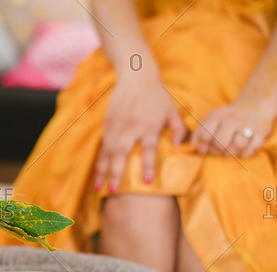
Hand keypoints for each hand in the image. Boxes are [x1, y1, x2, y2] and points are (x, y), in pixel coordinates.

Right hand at [93, 73, 186, 192]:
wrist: (135, 75)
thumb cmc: (157, 95)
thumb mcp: (172, 110)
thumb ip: (179, 129)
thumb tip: (180, 146)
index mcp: (149, 126)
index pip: (148, 149)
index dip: (147, 166)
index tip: (146, 182)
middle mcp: (131, 128)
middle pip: (122, 154)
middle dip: (116, 174)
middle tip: (113, 192)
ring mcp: (117, 127)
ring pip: (108, 153)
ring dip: (102, 171)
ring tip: (98, 187)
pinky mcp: (108, 125)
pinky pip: (102, 146)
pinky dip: (99, 161)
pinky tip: (96, 173)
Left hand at [190, 101, 275, 157]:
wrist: (255, 107)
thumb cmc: (227, 119)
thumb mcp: (211, 120)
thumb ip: (198, 133)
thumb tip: (190, 148)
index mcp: (217, 116)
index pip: (204, 136)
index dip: (202, 147)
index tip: (204, 150)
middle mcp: (232, 119)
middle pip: (220, 143)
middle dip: (216, 152)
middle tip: (218, 152)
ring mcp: (248, 125)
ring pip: (236, 146)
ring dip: (231, 153)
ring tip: (230, 150)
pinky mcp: (261, 133)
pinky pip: (251, 149)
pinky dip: (245, 154)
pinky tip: (242, 150)